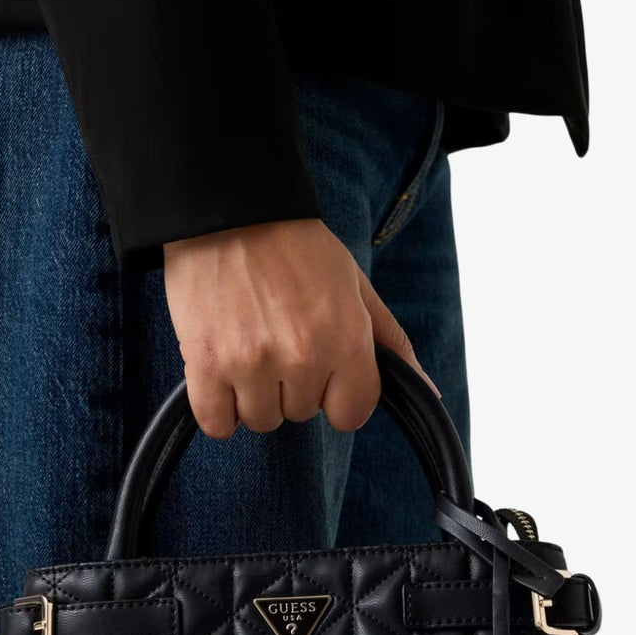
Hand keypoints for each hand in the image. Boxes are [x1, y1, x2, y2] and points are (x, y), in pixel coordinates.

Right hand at [162, 218, 437, 438]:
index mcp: (345, 339)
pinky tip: (219, 374)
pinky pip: (216, 423)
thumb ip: (391, 344)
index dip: (336, 395)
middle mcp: (302, 357)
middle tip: (275, 339)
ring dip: (252, 396)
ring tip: (245, 347)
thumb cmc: (295, 247)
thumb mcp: (356, 287)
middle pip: (301, 414)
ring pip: (260, 420)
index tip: (320, 371)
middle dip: (291, 386)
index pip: (351, 414)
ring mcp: (252, 364)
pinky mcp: (206, 365)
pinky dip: (217, 408)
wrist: (229, 211)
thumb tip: (429, 392)